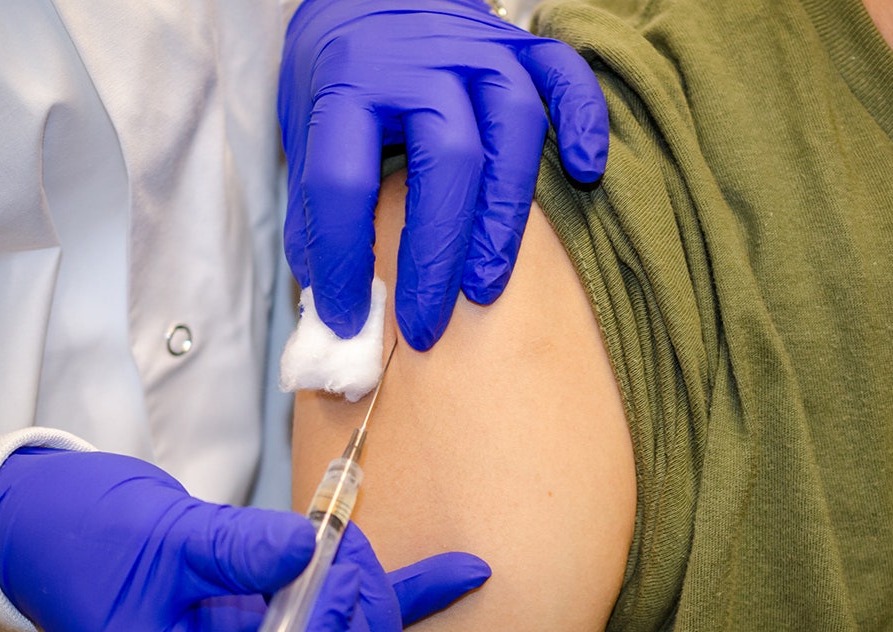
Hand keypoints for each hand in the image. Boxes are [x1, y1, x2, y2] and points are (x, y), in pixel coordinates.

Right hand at [0, 449, 490, 631]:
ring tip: (347, 541)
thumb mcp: (157, 544)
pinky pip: (365, 613)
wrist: (67, 529)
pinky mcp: (292, 618)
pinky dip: (418, 591)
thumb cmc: (90, 544)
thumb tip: (308, 547)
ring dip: (375, 597)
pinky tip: (467, 572)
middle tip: (343, 554)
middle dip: (360, 621)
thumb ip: (234, 550)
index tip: (333, 576)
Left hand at [279, 0, 608, 349]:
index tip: (347, 316)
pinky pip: (567, 77)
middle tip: (426, 325)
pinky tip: (588, 170)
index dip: (343, 257)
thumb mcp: (305, 126)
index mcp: (349, 81)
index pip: (342, 179)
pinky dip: (585, 121)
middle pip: (446, 161)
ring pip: (514, 129)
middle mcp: (421, 61)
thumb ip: (314, 205)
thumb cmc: (341, 71)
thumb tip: (331, 298)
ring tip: (485, 285)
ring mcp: (480, 49)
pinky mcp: (523, 47)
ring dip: (504, 217)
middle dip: (436, 255)